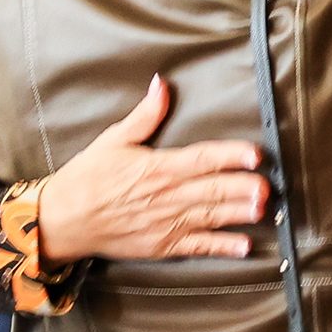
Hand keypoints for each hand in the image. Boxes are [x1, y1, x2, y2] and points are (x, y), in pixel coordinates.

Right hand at [37, 76, 266, 262]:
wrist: (63, 221)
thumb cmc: (87, 178)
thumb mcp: (114, 140)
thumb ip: (144, 115)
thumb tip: (161, 84)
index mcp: (157, 167)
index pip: (201, 159)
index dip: (230, 156)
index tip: (254, 154)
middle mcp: (165, 196)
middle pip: (211, 190)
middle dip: (241, 188)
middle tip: (267, 186)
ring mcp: (166, 223)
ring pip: (210, 218)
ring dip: (238, 214)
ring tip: (262, 210)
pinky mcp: (163, 245)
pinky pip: (197, 247)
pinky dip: (222, 247)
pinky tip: (244, 245)